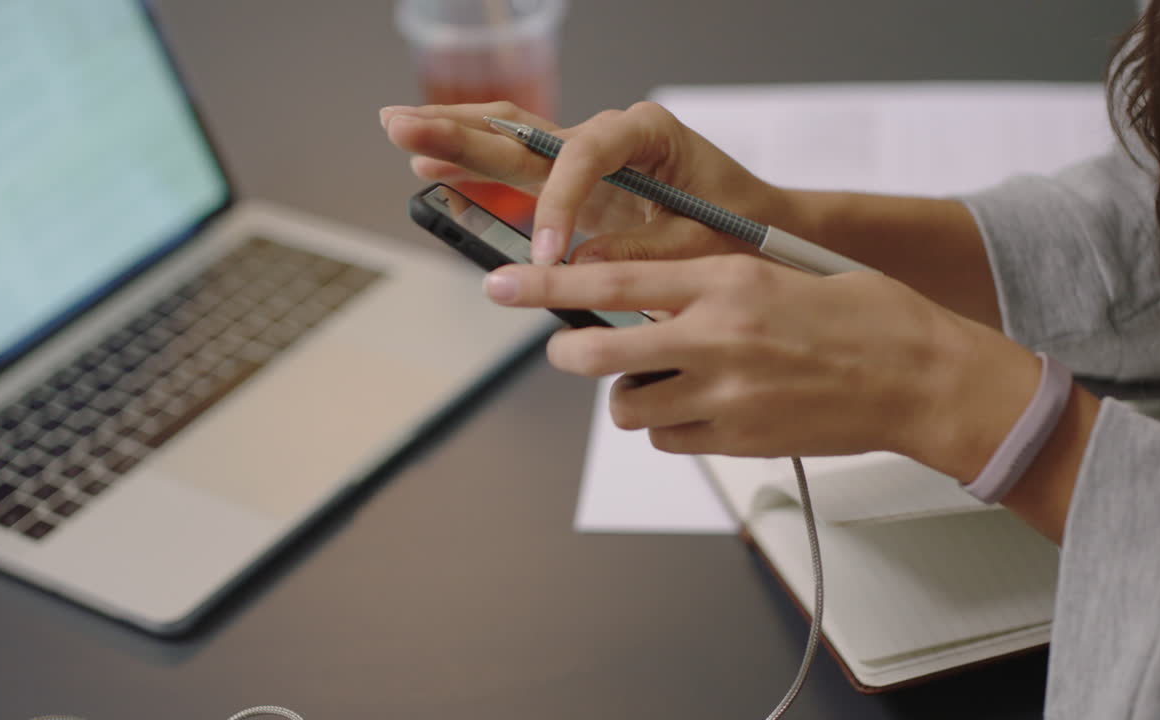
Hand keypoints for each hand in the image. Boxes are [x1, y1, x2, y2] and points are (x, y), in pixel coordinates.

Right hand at [381, 101, 782, 264]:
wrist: (758, 224)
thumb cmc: (740, 227)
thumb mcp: (697, 247)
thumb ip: (635, 251)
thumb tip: (574, 263)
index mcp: (646, 133)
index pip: (582, 156)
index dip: (557, 204)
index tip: (547, 256)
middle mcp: (610, 134)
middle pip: (524, 128)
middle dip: (462, 129)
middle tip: (404, 126)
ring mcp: (588, 157)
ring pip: (512, 140)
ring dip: (456, 138)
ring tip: (401, 131)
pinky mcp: (577, 184)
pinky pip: (520, 171)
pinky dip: (478, 171)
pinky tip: (436, 169)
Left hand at [482, 254, 1042, 477]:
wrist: (921, 378)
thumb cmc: (860, 316)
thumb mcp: (777, 273)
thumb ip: (707, 284)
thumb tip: (646, 296)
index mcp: (726, 280)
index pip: (612, 278)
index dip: (546, 286)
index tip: (501, 285)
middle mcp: (716, 336)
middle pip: (602, 352)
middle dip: (572, 352)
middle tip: (569, 349)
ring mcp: (725, 394)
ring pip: (629, 406)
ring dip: (632, 395)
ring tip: (666, 382)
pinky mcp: (738, 441)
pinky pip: (669, 440)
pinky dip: (669, 427)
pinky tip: (702, 411)